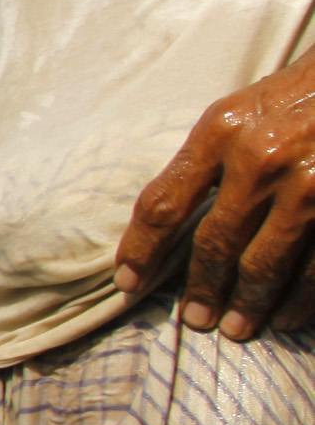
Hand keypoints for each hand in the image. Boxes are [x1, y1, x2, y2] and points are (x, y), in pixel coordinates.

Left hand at [117, 52, 314, 337]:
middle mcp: (260, 160)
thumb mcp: (239, 111)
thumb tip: (166, 224)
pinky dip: (299, 300)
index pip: (163, 204)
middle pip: (215, 244)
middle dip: (202, 290)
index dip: (141, 251)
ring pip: (265, 265)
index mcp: (221, 132)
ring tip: (237, 329)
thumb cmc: (296, 95)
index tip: (129, 284)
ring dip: (248, 304)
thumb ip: (205, 160)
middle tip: (195, 320)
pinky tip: (286, 317)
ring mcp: (308, 186)